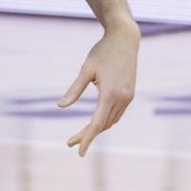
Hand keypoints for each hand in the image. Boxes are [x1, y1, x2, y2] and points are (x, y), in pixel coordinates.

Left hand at [58, 20, 138, 156]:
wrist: (125, 39)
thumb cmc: (102, 51)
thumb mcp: (86, 69)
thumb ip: (74, 89)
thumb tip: (60, 106)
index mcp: (109, 93)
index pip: (97, 123)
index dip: (87, 138)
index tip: (78, 150)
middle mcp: (121, 98)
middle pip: (103, 125)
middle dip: (87, 135)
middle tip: (70, 143)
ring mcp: (128, 97)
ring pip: (111, 121)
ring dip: (97, 129)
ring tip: (80, 135)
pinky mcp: (129, 93)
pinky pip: (117, 114)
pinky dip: (106, 121)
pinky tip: (96, 122)